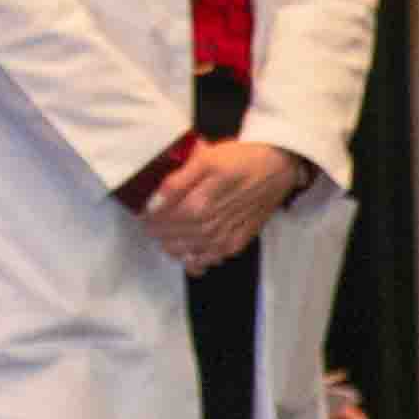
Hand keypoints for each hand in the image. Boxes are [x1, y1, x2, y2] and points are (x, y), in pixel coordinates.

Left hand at [139, 138, 308, 272]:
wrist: (277, 167)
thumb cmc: (239, 159)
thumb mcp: (206, 158)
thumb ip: (178, 181)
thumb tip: (153, 201)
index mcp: (203, 200)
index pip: (165, 216)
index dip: (150, 217)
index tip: (141, 214)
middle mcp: (213, 223)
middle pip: (175, 235)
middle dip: (158, 232)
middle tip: (149, 227)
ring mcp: (227, 235)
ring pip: (191, 251)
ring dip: (173, 247)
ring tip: (165, 238)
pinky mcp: (239, 242)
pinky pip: (212, 259)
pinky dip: (197, 261)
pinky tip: (189, 255)